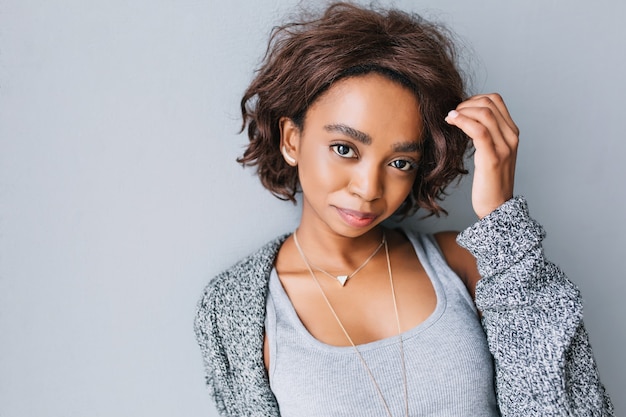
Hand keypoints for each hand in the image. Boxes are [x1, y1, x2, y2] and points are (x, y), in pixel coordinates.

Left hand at [445, 93, 518, 218]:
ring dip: (462, 111)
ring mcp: (504, 147)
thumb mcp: (490, 153)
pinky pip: (479, 130)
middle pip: (489, 103)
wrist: (497, 207)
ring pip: (484, 113)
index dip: (474, 98)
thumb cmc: (489, 181)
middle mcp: (511, 136)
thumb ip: (485, 135)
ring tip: (449, 118)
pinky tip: (451, 121)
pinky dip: (463, 121)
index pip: (496, 100)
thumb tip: (465, 118)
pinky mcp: (493, 158)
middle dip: (466, 103)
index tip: (460, 109)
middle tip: (451, 114)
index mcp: (512, 133)